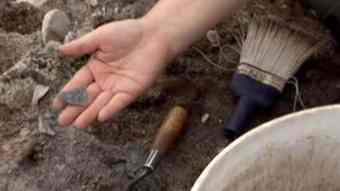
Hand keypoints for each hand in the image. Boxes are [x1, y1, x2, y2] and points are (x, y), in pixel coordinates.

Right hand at [52, 19, 170, 127]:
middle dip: (75, 109)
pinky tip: (100, 117)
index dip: (68, 94)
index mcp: (96, 67)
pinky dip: (110, 109)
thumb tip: (59, 50)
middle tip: (63, 122)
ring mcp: (119, 86)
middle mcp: (105, 79)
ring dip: (90, 113)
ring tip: (77, 125)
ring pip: (101, 102)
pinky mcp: (132, 90)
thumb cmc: (128, 33)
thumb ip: (81, 45)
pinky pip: (120, 102)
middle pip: (88, 97)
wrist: (153, 36)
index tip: (57, 105)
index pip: (78, 83)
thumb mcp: (100, 37)